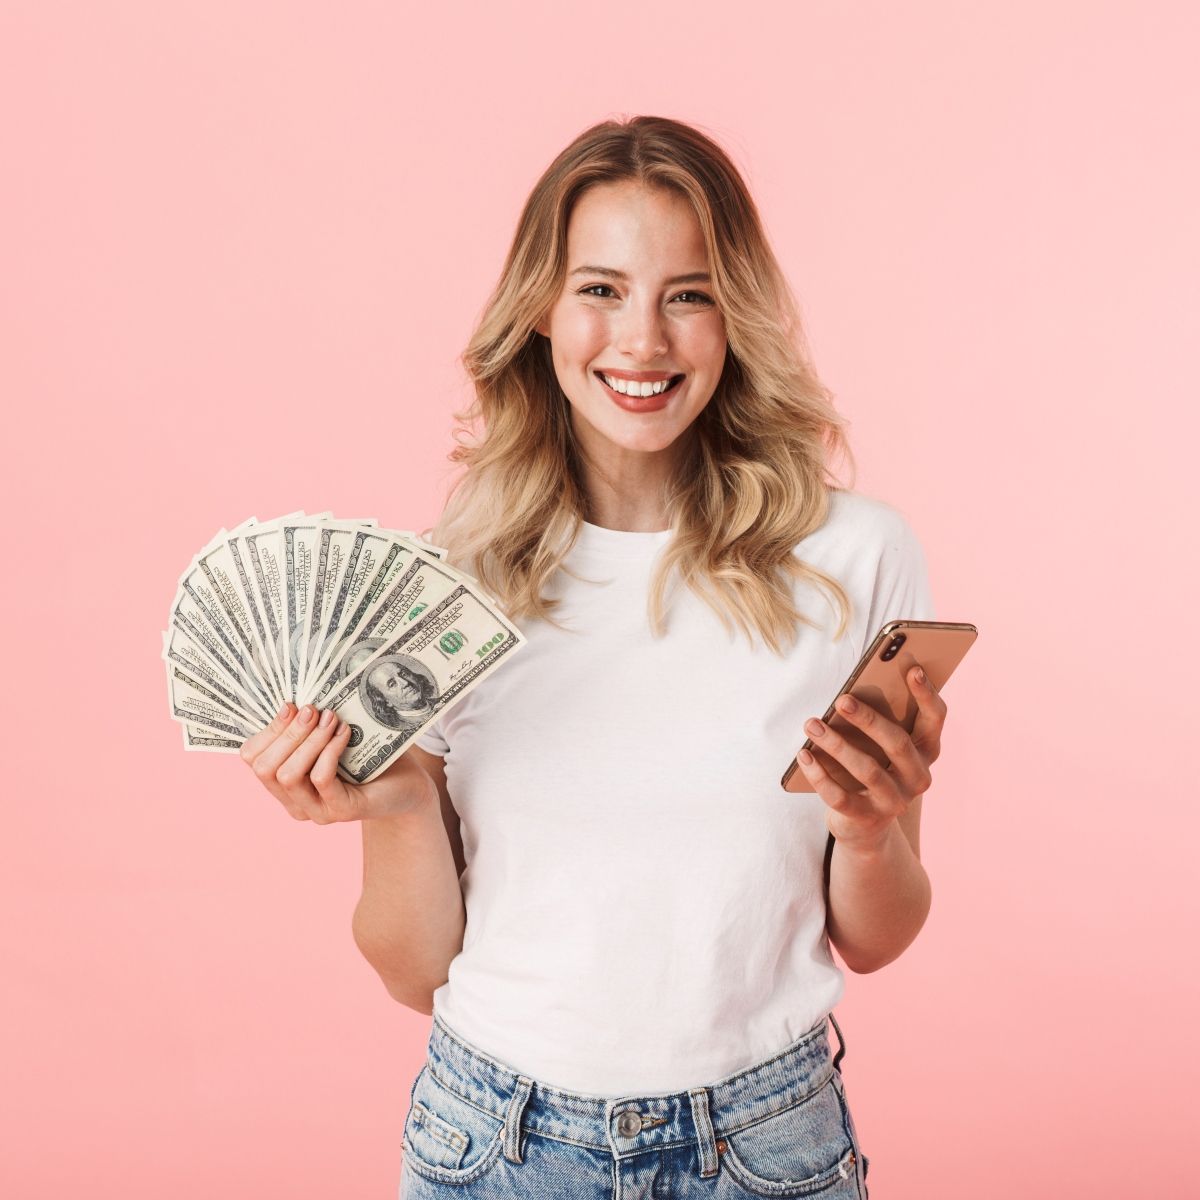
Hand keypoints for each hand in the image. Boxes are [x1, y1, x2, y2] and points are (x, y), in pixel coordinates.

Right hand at [240, 702, 434, 823]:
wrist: (408, 786)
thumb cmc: (369, 756)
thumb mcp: (334, 735)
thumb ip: (312, 723)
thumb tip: (298, 691)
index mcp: (284, 783)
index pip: (253, 758)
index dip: (268, 729)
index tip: (291, 704)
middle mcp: (294, 801)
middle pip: (265, 767)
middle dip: (287, 732)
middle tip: (313, 709)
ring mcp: (316, 811)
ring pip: (288, 775)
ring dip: (308, 740)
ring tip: (331, 719)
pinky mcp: (341, 811)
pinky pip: (321, 778)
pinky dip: (329, 750)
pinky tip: (345, 733)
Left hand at [796, 664, 947, 852]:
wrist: (865, 824)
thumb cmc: (872, 766)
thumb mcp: (881, 745)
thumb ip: (880, 720)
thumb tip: (855, 690)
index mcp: (926, 751)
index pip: (935, 720)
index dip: (927, 695)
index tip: (913, 669)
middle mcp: (917, 777)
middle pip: (898, 744)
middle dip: (868, 719)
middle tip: (841, 700)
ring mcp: (894, 801)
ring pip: (868, 770)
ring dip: (837, 744)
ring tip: (812, 724)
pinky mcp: (867, 818)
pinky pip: (840, 797)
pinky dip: (819, 774)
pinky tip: (804, 755)